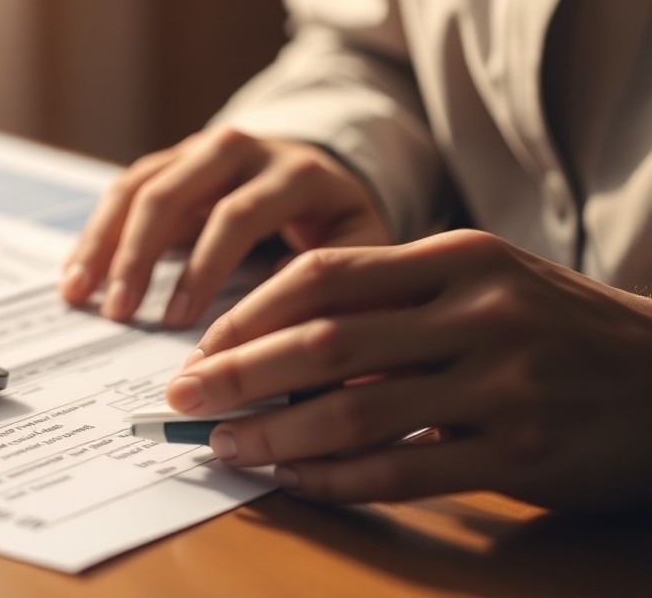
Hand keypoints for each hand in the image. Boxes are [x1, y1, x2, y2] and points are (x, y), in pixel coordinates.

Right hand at [61, 128, 390, 326]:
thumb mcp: (361, 256)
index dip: (206, 268)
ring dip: (104, 245)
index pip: (239, 215)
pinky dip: (95, 234)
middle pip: (175, 192)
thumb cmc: (341, 232)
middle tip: (119, 314)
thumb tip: (317, 364)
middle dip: (140, 257)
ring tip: (78, 296)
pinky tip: (75, 275)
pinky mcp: (170, 160)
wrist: (325, 172)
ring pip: (139, 188)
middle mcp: (241, 149)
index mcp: (295, 173)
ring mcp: (198, 149)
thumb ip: (343, 296)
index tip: (178, 322)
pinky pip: (122, 190)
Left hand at [167, 229, 651, 511]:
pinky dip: (336, 480)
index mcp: (460, 258)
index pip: (325, 276)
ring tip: (224, 446)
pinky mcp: (520, 452)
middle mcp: (479, 312)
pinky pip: (402, 471)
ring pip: (354, 413)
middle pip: (325, 342)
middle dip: (238, 372)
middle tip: (181, 396)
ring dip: (274, 435)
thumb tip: (279, 346)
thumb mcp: (487, 284)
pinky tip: (294, 481)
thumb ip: (396, 303)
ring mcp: (502, 384)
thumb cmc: (559, 327)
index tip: (202, 345)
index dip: (250, 314)